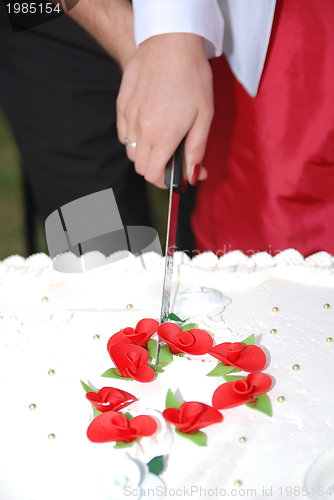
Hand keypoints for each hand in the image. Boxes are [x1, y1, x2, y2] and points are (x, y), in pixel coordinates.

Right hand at [116, 33, 213, 187]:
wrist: (170, 42)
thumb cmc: (192, 77)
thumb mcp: (204, 116)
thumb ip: (197, 150)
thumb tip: (193, 177)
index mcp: (163, 136)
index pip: (153, 175)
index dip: (164, 182)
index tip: (173, 178)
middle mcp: (141, 130)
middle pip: (140, 167)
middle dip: (155, 169)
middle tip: (171, 158)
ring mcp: (128, 117)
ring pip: (130, 151)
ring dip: (144, 154)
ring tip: (160, 139)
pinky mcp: (121, 105)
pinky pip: (123, 134)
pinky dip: (133, 138)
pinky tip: (147, 126)